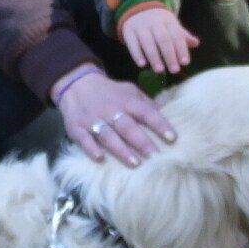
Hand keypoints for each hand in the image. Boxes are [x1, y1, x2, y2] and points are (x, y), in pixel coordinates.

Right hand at [52, 67, 175, 165]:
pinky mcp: (77, 128)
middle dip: (143, 142)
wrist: (76, 84)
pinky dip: (92, 149)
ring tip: (135, 163)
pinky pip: (84, 139)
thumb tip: (166, 115)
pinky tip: (100, 158)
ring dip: (121, 149)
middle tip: (157, 157)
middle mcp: (111, 110)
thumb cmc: (110, 92)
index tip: (172, 138)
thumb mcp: (130, 91)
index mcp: (127, 101)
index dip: (159, 124)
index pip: (146, 112)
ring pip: (108, 135)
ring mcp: (93, 119)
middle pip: (128, 127)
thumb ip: (146, 104)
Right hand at [119, 7, 199, 74]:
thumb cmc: (158, 22)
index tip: (185, 62)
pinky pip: (132, 44)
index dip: (181, 49)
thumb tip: (196, 43)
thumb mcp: (171, 25)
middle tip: (174, 70)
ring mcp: (140, 26)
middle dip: (169, 55)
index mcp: (168, 20)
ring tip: (160, 70)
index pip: (176, 35)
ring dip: (154, 57)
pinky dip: (137, 54)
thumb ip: (182, 36)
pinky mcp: (128, 31)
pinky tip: (142, 65)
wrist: (137, 8)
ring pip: (147, 42)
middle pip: (163, 39)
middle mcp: (154, 22)